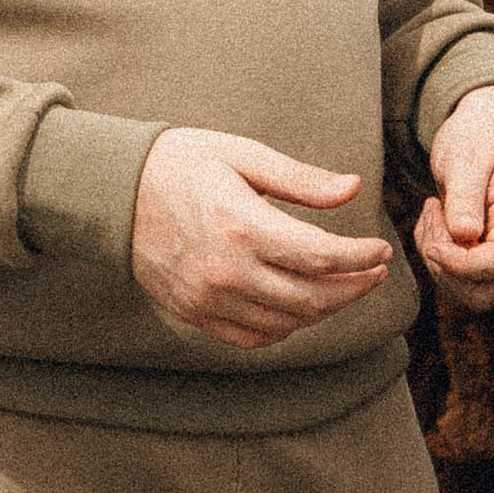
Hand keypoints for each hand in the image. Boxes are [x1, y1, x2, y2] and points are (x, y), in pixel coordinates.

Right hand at [131, 127, 391, 351]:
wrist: (112, 193)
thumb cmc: (182, 162)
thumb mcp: (242, 154)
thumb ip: (300, 179)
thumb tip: (353, 189)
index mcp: (242, 226)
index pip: (321, 257)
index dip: (360, 258)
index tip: (381, 251)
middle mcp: (228, 272)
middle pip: (312, 298)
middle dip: (354, 288)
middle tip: (374, 271)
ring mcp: (209, 299)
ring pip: (288, 323)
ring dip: (325, 308)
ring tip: (343, 285)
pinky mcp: (195, 314)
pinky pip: (254, 338)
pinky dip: (287, 327)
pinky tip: (300, 305)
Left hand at [417, 83, 493, 306]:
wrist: (489, 131)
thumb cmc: (480, 137)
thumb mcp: (467, 156)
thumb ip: (465, 195)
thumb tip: (465, 236)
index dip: (459, 262)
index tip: (432, 241)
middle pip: (485, 291)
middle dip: (446, 268)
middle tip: (432, 219)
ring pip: (471, 293)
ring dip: (439, 265)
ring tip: (432, 216)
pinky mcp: (492, 259)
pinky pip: (462, 280)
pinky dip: (438, 260)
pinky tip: (434, 223)